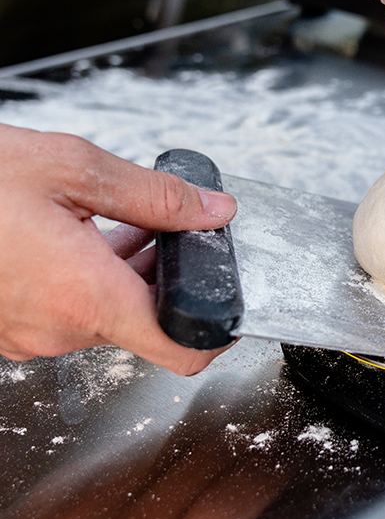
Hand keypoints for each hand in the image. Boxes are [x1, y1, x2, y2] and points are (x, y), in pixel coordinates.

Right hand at [0, 125, 236, 373]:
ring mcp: (27, 334)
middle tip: (168, 228)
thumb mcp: (71, 168)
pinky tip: (77, 233)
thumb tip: (213, 210)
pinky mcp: (4, 327)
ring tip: (117, 220)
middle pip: (147, 323)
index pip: (184, 349)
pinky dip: (85, 278)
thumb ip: (155, 196)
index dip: (218, 328)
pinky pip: (66, 311)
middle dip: (166, 276)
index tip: (228, 299)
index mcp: (86, 296)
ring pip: (105, 314)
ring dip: (125, 274)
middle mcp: (58, 329)